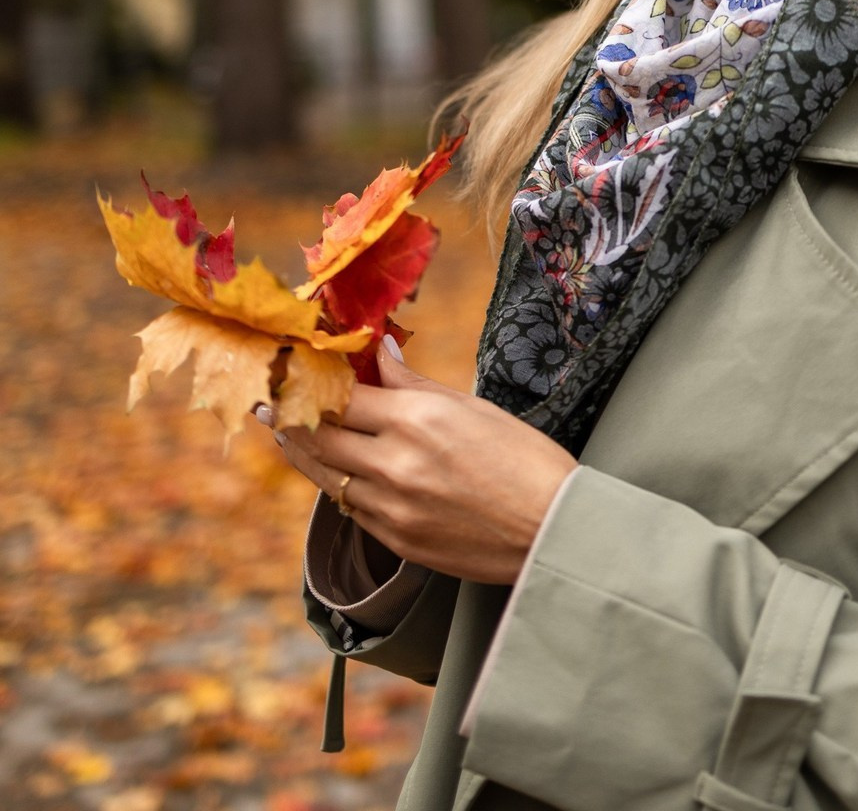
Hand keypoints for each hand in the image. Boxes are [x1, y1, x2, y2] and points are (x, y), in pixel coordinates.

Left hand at [263, 338, 577, 584]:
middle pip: (314, 435)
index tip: (290, 365)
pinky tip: (336, 470)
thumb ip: (415, 383)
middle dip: (286, 414)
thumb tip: (381, 354)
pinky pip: (350, 507)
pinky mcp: (395, 541)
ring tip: (285, 430)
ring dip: (301, 450)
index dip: (307, 378)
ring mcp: (390, 508)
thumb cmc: (525, 459)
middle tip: (268, 398)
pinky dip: (338, 484)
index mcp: (416, 420)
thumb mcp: (472, 407)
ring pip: (323, 475)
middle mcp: (393, 463)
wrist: (553, 530)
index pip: (337, 394)